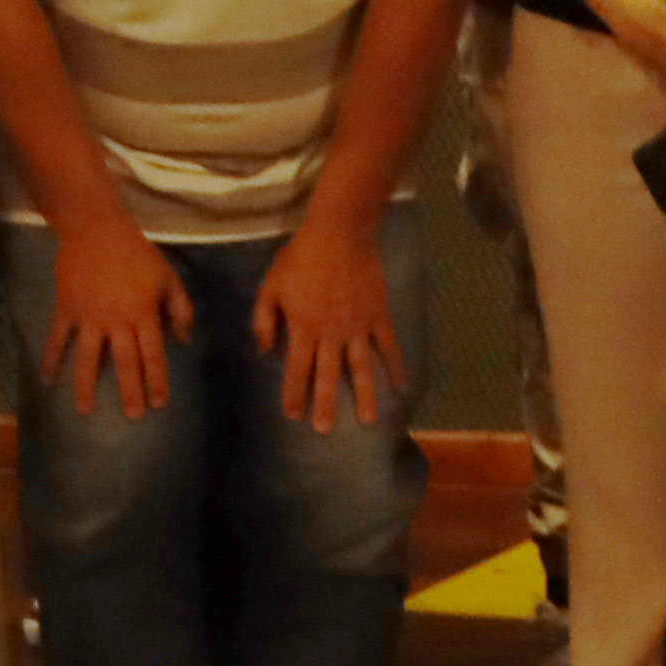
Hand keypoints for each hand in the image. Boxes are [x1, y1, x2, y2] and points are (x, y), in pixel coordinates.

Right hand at [40, 214, 177, 417]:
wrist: (95, 230)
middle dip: (130, 391)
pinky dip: (52, 358)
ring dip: (86, 385)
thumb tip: (183, 340)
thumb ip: (180, 309)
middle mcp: (117, 320)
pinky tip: (47, 379)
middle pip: (125, 362)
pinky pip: (58, 338)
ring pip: (89, 357)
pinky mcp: (67, 310)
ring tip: (84, 410)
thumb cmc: (137, 254)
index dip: (157, 380)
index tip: (160, 403)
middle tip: (133, 415)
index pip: (153, 355)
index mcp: (143, 314)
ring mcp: (89, 317)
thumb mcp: (168, 277)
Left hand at [254, 211, 404, 431]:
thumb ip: (264, 319)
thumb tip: (262, 350)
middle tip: (324, 431)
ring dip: (363, 396)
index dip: (294, 394)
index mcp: (303, 327)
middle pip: (327, 376)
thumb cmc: (300, 258)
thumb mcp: (271, 286)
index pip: (297, 369)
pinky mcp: (379, 316)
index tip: (293, 416)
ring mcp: (358, 327)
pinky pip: (389, 347)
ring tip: (367, 421)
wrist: (339, 235)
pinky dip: (397, 367)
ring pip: (361, 368)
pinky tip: (403, 386)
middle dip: (324, 405)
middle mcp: (331, 334)